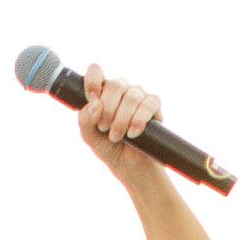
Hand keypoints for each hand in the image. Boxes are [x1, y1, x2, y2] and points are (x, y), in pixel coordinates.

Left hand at [77, 64, 163, 182]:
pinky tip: (133, 133)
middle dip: (108, 109)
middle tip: (104, 128)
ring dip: (121, 119)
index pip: (96, 73)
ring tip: (117, 136)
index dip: (92, 81)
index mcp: (102, 93)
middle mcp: (121, 90)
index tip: (91, 98)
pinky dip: (138, 120)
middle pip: (115, 84)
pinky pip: (148, 104)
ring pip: (132, 96)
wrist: (129, 166)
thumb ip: (85, 120)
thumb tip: (95, 104)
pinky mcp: (153, 105)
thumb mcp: (89, 137)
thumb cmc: (108, 148)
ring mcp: (138, 96)